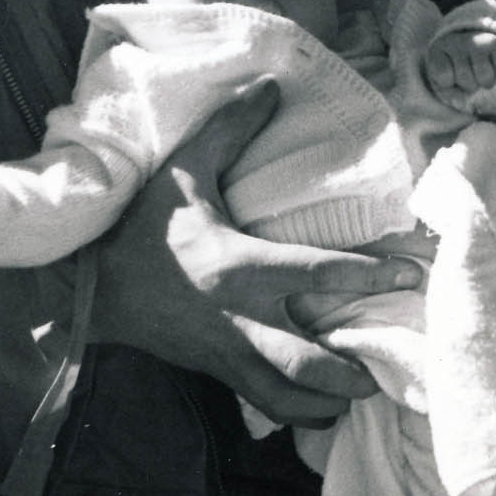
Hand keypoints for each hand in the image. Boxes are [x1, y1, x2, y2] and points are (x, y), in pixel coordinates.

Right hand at [90, 82, 421, 426]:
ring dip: (328, 402)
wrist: (86, 289)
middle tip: (387, 368)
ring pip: (287, 397)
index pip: (320, 274)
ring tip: (362, 393)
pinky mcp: (216, 374)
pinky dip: (297, 411)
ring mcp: (227, 355)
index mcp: (238, 268)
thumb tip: (271, 84)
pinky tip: (323, 406)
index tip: (409, 275)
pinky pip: (264, 405)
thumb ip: (230, 128)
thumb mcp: (183, 171)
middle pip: (308, 363)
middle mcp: (239, 320)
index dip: (370, 275)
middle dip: (352, 372)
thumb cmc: (142, 229)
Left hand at [424, 28, 495, 103]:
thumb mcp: (446, 78)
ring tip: (480, 74)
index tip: (449, 72)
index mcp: (440, 49)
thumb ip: (450, 93)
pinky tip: (493, 69)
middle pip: (465, 79)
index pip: (444, 76)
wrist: (474, 40)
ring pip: (485, 77)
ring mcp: (478, 42)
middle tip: (468, 73)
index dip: (448, 82)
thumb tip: (460, 103)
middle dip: (468, 83)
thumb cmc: (456, 65)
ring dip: (484, 82)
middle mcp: (459, 42)